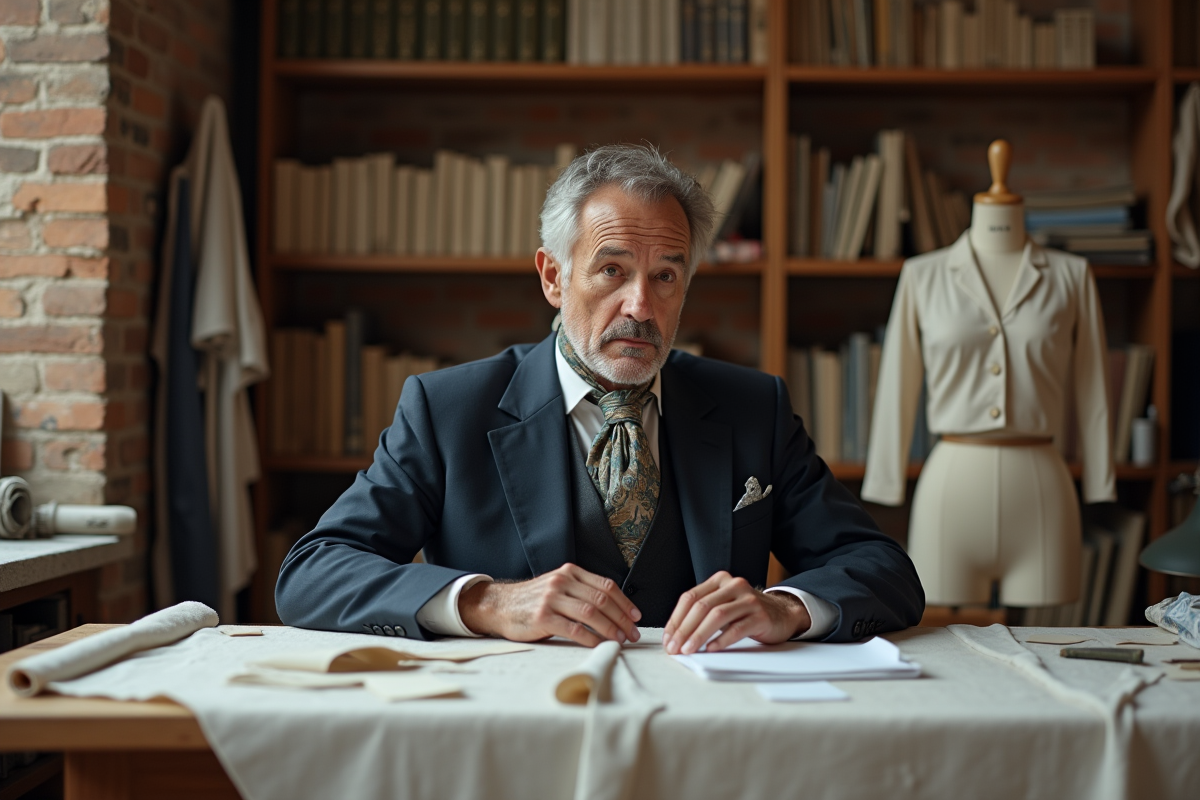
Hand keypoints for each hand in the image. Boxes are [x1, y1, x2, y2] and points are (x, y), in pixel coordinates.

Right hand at [458, 564, 641, 647]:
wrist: (500, 605)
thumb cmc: (533, 600)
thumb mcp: (558, 586)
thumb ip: (581, 591)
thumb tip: (614, 609)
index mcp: (570, 572)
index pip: (606, 586)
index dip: (624, 602)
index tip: (636, 617)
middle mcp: (562, 582)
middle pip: (601, 600)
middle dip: (622, 619)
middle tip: (633, 634)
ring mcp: (551, 599)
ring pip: (591, 613)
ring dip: (610, 629)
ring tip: (620, 640)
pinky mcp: (542, 618)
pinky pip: (574, 629)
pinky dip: (591, 638)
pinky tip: (599, 645)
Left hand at [662, 571, 810, 654]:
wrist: (782, 614)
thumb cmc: (746, 612)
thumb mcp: (723, 604)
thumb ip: (702, 612)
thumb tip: (675, 635)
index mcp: (720, 580)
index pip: (690, 598)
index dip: (676, 619)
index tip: (668, 638)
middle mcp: (734, 585)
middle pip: (702, 606)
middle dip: (684, 629)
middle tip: (675, 647)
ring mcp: (749, 600)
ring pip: (717, 616)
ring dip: (699, 635)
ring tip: (688, 650)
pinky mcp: (761, 616)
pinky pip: (737, 628)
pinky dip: (721, 640)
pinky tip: (711, 649)